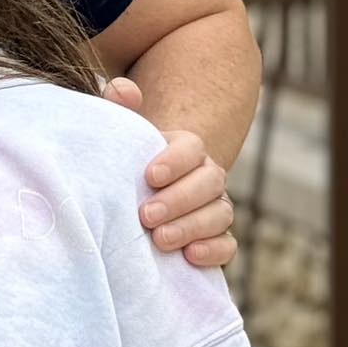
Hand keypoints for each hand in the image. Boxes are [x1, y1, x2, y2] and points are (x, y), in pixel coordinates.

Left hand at [103, 77, 236, 267]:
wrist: (133, 199)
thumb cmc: (123, 163)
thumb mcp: (119, 136)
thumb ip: (119, 108)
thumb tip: (122, 90)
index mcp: (185, 150)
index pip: (192, 148)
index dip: (174, 161)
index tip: (148, 176)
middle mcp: (206, 177)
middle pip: (209, 183)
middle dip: (179, 200)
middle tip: (146, 215)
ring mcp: (213, 208)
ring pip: (219, 214)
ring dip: (192, 227)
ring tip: (160, 239)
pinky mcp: (215, 238)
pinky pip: (228, 245)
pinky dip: (213, 251)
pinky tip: (189, 256)